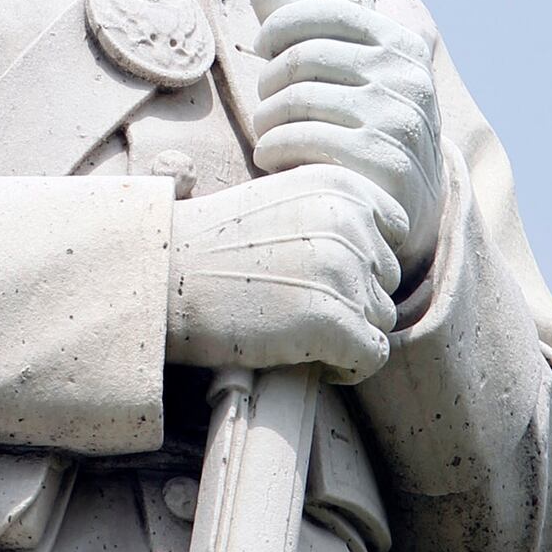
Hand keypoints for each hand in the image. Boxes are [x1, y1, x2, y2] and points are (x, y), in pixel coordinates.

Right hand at [166, 167, 404, 382]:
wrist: (160, 278)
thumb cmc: (206, 248)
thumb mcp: (279, 204)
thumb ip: (330, 218)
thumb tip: (373, 259)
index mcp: (341, 184)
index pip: (391, 231)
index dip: (359, 260)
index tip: (315, 275)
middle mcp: (353, 222)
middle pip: (385, 279)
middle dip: (350, 298)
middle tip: (294, 309)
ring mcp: (346, 272)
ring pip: (378, 319)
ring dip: (345, 333)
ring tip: (293, 333)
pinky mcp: (335, 322)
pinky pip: (372, 357)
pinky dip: (346, 367)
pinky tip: (308, 361)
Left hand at [247, 0, 444, 291]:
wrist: (408, 206)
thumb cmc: (365, 129)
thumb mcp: (347, 75)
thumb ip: (305, 30)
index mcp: (399, 44)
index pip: (325, 11)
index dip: (281, 25)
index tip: (263, 47)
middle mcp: (405, 76)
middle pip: (302, 58)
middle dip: (269, 82)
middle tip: (264, 106)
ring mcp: (398, 119)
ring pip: (296, 99)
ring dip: (266, 121)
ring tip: (266, 135)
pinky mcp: (382, 161)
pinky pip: (301, 139)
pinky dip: (273, 148)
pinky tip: (270, 159)